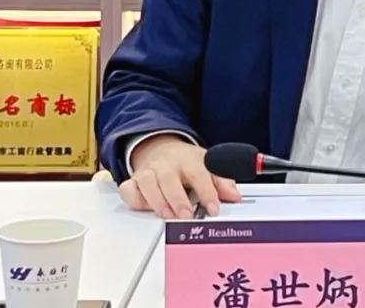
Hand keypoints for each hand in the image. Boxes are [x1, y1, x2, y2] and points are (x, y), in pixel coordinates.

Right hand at [120, 134, 241, 218]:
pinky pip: (129, 189)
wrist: (160, 148)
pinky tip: (145, 207)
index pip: (199, 174)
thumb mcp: (207, 165)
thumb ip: (222, 182)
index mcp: (189, 159)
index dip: (207, 193)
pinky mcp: (134, 180)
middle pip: (170, 178)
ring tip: (168, 215)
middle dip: (178, 199)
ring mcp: (149, 171)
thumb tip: (234, 196)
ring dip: (158, 201)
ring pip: (148, 183)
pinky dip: (135, 199)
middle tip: (187, 216)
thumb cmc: (186, 162)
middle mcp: (167, 164)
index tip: (213, 209)